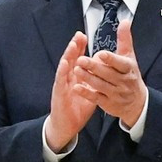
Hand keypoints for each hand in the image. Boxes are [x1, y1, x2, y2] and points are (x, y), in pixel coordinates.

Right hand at [44, 33, 97, 152]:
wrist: (67, 125)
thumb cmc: (77, 108)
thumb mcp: (89, 91)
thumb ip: (93, 79)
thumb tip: (102, 69)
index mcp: (75, 77)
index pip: (77, 59)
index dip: (80, 48)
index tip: (84, 36)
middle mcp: (67, 79)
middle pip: (70, 59)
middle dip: (74, 47)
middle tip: (79, 35)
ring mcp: (61, 86)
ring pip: (64, 68)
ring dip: (67, 56)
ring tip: (73, 45)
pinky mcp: (58, 94)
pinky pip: (60, 82)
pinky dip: (62, 72)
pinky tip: (64, 64)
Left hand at [73, 18, 150, 128]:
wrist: (137, 103)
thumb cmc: (130, 75)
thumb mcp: (130, 57)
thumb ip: (124, 40)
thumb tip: (124, 21)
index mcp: (129, 69)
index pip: (120, 63)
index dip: (111, 59)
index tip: (100, 54)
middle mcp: (124, 82)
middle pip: (108, 74)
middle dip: (94, 67)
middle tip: (80, 60)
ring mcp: (116, 94)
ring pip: (101, 86)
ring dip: (88, 78)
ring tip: (76, 69)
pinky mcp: (108, 104)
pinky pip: (96, 98)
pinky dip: (86, 93)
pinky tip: (76, 87)